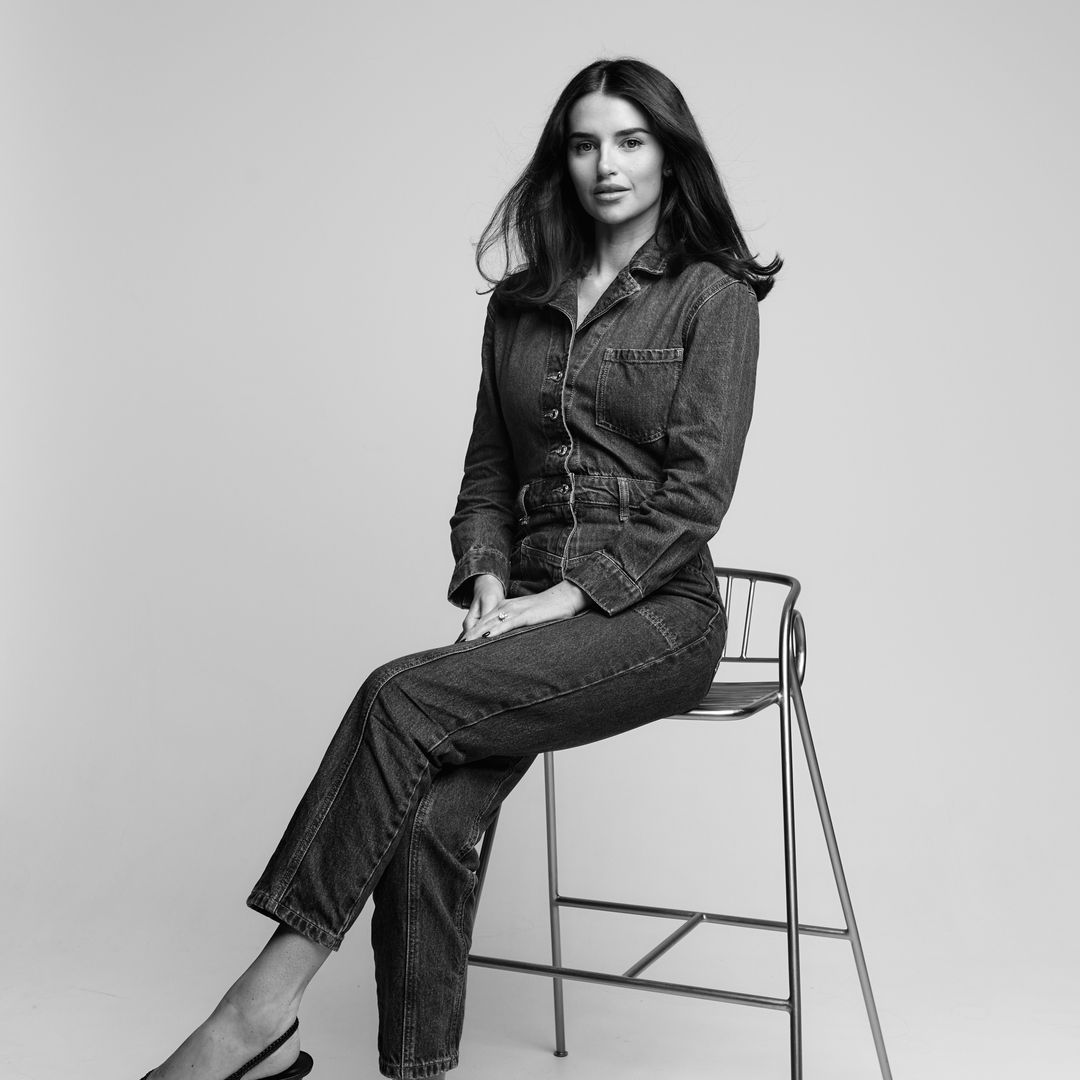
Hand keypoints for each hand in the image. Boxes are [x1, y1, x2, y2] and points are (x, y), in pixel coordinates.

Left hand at [461, 580, 591, 641]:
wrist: (565, 598)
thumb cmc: (548, 611)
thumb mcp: (527, 619)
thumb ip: (515, 627)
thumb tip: (506, 641)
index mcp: (505, 608)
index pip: (483, 621)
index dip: (471, 633)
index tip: (459, 645)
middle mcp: (506, 607)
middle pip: (481, 622)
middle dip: (468, 636)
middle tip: (455, 648)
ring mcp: (514, 610)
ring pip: (490, 623)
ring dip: (476, 634)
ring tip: (463, 646)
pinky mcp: (524, 615)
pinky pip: (507, 623)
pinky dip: (495, 631)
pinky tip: (487, 637)